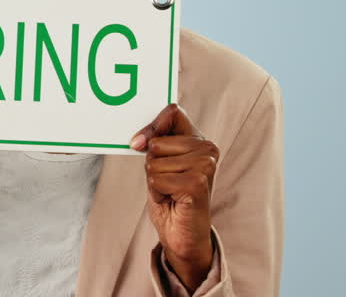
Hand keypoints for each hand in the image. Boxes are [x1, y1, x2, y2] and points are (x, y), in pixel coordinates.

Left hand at [130, 104, 218, 291]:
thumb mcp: (158, 161)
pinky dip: (157, 192)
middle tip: (168, 181)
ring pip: (153, 161)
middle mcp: (207, 148)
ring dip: (154, 180)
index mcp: (198, 139)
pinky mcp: (197, 183)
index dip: (151, 126)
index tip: (140, 143)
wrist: (182, 232)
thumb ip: (152, 142)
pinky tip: (172, 199)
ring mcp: (205, 165)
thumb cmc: (169, 194)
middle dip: (152, 164)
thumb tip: (138, 141)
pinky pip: (156, 179)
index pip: (173, 111)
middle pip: (155, 142)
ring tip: (171, 191)